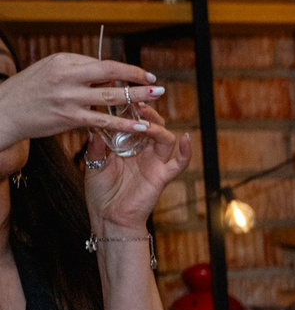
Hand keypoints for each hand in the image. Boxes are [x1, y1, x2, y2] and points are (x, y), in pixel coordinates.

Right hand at [0, 51, 163, 145]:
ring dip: (136, 98)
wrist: (5, 111)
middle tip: (157, 84)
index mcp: (63, 61)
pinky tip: (142, 126)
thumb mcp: (50, 71)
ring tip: (155, 99)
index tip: (143, 75)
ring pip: (110, 97)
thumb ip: (78, 71)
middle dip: (136, 78)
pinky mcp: (69, 118)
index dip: (126, 70)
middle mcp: (67, 76)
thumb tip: (107, 76)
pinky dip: (125, 124)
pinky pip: (103, 121)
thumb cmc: (29, 90)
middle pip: (109, 73)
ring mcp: (69, 98)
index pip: (101, 63)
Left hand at [83, 101, 189, 231]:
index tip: (119, 91)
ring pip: (163, 138)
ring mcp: (153, 163)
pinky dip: (186, 152)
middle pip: (150, 124)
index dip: (127, 106)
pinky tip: (185, 138)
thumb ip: (96, 145)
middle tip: (136, 100)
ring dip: (156, 126)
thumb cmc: (100, 194)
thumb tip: (95, 124)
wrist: (109, 218)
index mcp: (125, 146)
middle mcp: (142, 151)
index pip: (130, 121)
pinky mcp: (162, 176)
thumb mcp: (92, 163)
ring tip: (145, 119)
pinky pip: (179, 163)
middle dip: (145, 111)